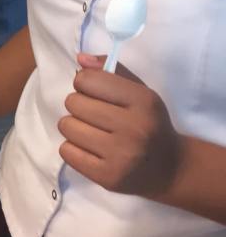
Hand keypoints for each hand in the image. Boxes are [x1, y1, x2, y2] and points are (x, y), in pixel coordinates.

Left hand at [58, 53, 181, 197]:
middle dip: (78, 105)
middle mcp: (134, 128)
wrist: (170, 168)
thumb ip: (110, 72)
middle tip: (94, 115)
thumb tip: (80, 59)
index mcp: (143, 101)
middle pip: (73, 103)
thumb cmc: (149, 123)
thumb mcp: (139, 92)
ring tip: (92, 132)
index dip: (84, 83)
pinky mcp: (108, 177)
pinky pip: (66, 152)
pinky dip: (73, 149)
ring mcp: (121, 155)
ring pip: (67, 126)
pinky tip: (91, 149)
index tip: (94, 92)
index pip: (88, 80)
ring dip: (73, 127)